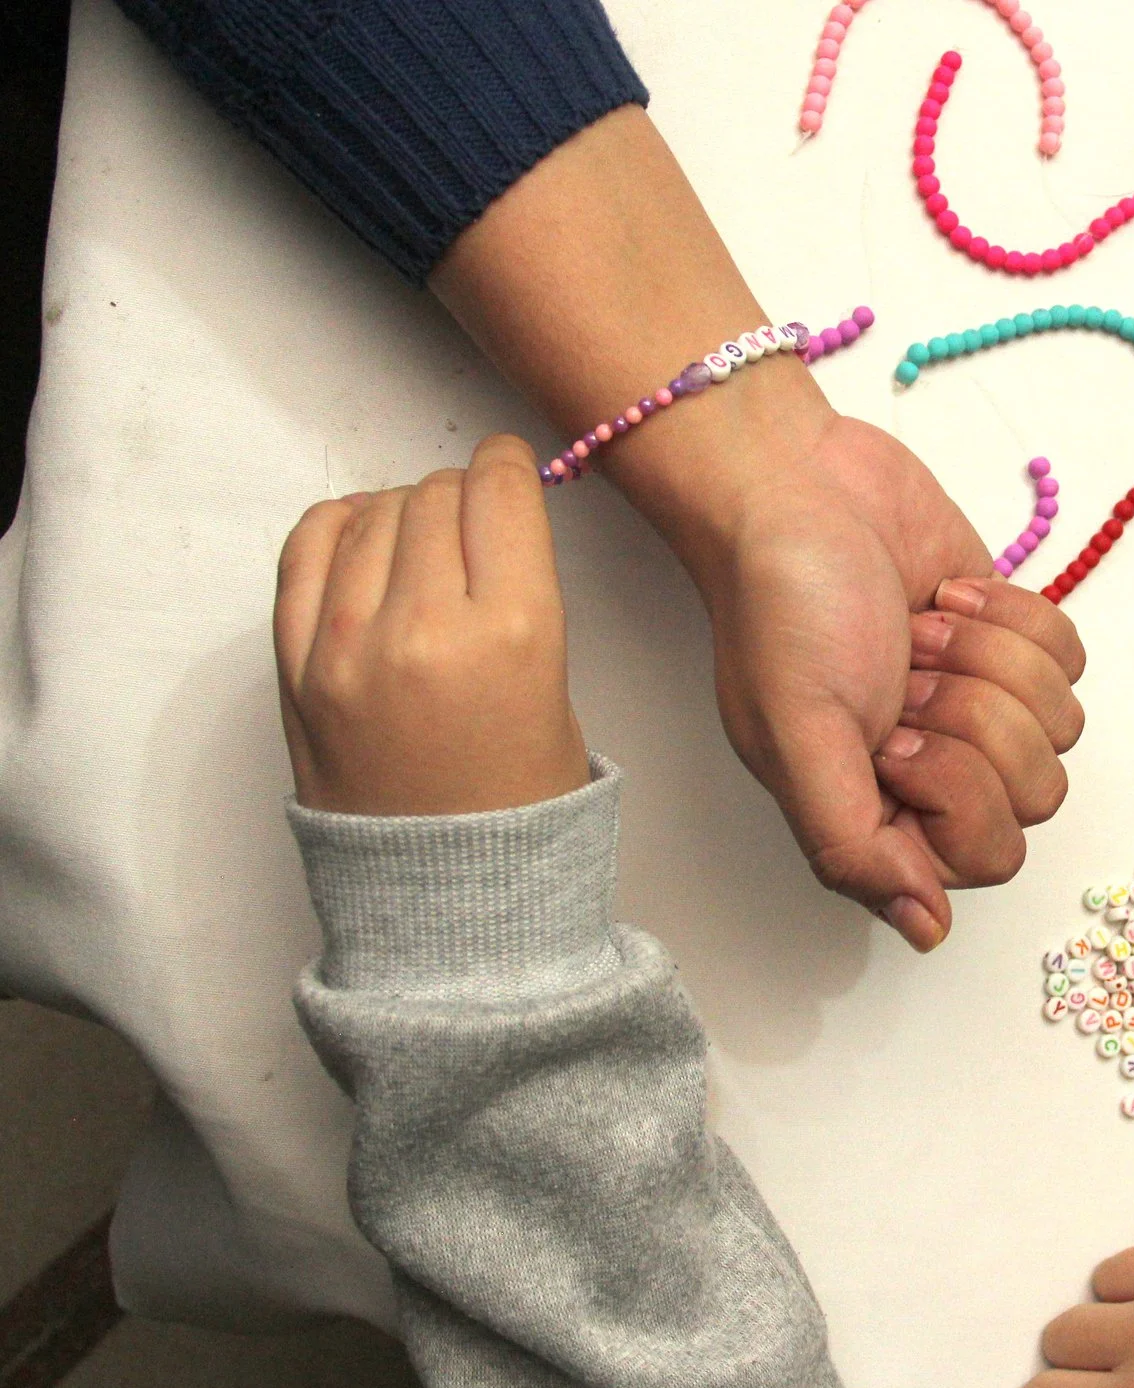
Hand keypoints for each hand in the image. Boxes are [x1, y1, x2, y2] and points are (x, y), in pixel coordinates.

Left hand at [274, 435, 589, 815]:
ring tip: (422, 544)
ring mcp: (348, 645)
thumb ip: (517, 589)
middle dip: (460, 494)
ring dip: (402, 510)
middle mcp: (428, 628)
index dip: (508, 467)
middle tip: (473, 524)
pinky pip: (306, 549)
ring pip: (373, 512)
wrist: (446, 894)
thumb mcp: (555, 683)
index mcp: (517, 633)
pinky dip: (339, 526)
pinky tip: (364, 538)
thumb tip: (481, 512)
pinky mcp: (296, 665)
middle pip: (436, 495)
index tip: (509, 471)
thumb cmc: (519, 798)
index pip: (500, 491)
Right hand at [427, 106, 1085, 945]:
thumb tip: (927, 930)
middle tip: (905, 672)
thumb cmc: (780, 601)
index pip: (984, 855)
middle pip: (1035, 793)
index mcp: (879, 814)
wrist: (795, 480)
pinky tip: (947, 596)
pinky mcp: (1012, 641)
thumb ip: (852, 842)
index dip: (958, 789)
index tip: (896, 734)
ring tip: (918, 628)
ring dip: (991, 658)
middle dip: (976, 714)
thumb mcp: (795, 732)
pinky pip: (1071, 659)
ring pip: (1063, 724)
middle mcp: (935, 773)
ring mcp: (980, 705)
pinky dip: (1013, 616)